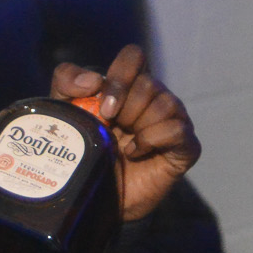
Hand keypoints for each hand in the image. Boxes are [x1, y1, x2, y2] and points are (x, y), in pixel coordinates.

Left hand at [52, 44, 199, 223]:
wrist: (96, 195)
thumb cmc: (85, 150)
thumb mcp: (66, 112)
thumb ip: (66, 82)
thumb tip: (93, 80)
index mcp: (130, 86)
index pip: (134, 57)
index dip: (120, 77)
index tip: (104, 107)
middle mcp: (155, 98)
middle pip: (148, 84)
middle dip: (124, 110)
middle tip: (113, 130)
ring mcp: (174, 120)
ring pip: (165, 103)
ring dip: (139, 125)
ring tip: (123, 145)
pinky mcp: (186, 146)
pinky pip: (177, 129)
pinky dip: (152, 140)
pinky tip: (136, 153)